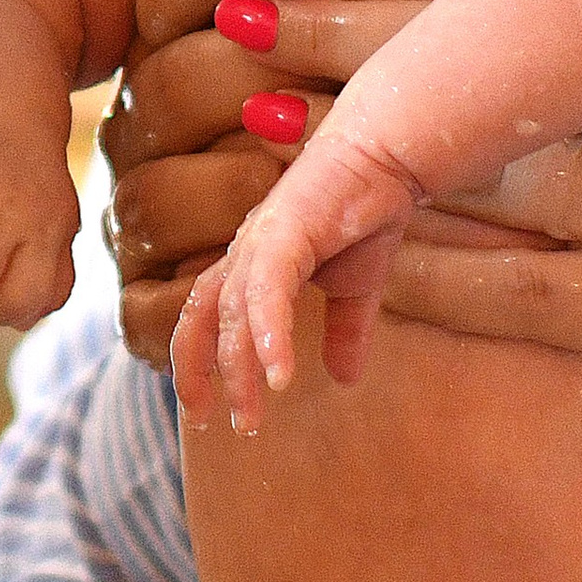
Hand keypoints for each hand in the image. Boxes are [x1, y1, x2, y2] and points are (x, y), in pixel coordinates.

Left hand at [171, 223, 400, 425]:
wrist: (387, 159)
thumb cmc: (365, 213)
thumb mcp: (356, 289)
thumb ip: (345, 332)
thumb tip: (347, 380)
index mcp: (249, 265)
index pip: (201, 318)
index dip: (194, 363)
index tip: (201, 411)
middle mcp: (243, 255)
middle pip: (200, 321)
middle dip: (199, 374)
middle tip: (213, 422)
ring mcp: (259, 243)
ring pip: (231, 316)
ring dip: (238, 368)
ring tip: (250, 416)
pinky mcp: (284, 234)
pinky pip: (266, 294)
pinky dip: (269, 336)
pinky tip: (281, 376)